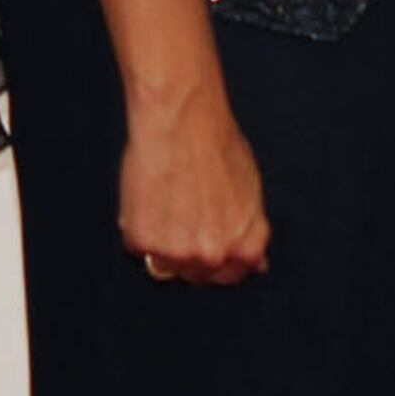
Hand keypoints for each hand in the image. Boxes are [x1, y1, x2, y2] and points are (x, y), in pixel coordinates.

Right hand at [116, 88, 269, 288]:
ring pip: (164, 264)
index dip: (218, 259)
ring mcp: (176, 252)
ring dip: (161, 241)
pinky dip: (138, 226)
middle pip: (196, 274)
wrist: (181, 119)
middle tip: (181, 215)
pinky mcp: (143, 241)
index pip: (232, 275)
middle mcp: (212, 256)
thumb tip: (257, 264)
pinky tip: (147, 195)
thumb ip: (252, 230)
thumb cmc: (216, 145)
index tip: (205, 242)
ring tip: (164, 200)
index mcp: (244, 247)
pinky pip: (137, 246)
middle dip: (188, 252)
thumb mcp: (251, 190)